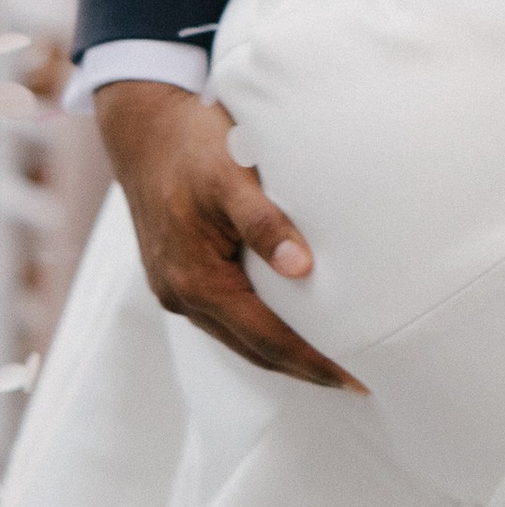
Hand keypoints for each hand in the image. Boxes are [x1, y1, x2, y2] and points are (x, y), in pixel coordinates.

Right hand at [94, 79, 359, 390]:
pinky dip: (261, 327)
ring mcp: (176, 287)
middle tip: (359, 380)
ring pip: (238, 335)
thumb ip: (265, 222)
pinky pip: (227, 314)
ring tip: (334, 360)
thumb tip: (302, 268)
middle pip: (253, 348)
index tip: (356, 379)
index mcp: (195, 279)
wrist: (142, 126)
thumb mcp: (230, 175)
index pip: (266, 337)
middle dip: (303, 368)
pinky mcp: (180, 274)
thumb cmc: (191, 144)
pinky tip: (292, 323)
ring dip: (283, 351)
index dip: (312, 361)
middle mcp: (180, 294)